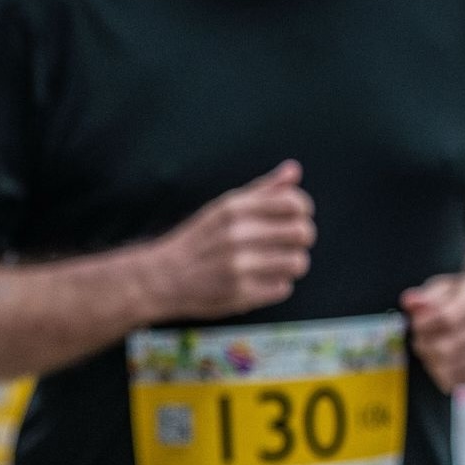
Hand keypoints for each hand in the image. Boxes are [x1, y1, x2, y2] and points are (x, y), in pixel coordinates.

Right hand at [148, 162, 313, 318]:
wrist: (162, 277)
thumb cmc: (200, 239)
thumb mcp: (225, 207)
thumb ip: (263, 189)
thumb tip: (294, 170)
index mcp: (234, 208)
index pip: (293, 202)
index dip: (302, 210)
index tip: (293, 218)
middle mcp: (237, 234)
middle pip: (302, 232)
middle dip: (302, 238)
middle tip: (289, 243)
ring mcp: (239, 265)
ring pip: (298, 262)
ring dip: (291, 263)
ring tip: (275, 263)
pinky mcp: (241, 294)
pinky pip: (283, 288)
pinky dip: (276, 285)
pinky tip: (260, 281)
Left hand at [404, 275, 464, 389]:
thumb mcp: (448, 287)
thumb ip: (427, 295)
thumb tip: (409, 302)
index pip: (446, 318)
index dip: (423, 325)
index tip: (415, 324)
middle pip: (447, 347)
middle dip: (424, 345)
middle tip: (419, 339)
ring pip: (451, 366)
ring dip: (430, 361)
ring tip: (428, 349)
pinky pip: (460, 378)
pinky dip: (442, 373)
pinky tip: (440, 361)